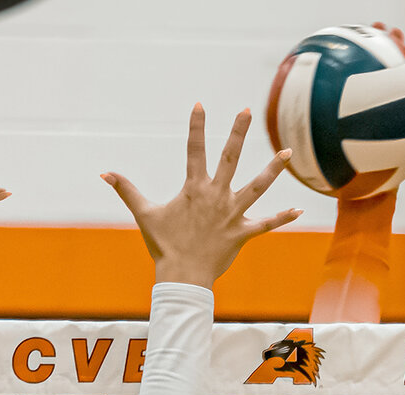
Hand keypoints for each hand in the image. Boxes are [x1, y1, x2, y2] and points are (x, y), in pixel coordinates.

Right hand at [103, 104, 300, 287]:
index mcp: (194, 189)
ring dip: (273, 169)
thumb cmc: (163, 247)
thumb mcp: (144, 215)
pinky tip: (300, 210)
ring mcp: (231, 214)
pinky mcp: (242, 234)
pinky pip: (266, 224)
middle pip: (230, 158)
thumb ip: (127, 190)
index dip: (197, 127)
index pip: (194, 150)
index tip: (200, 105)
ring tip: (287, 151)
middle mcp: (216, 196)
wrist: (182, 278)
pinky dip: (283, 218)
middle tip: (246, 110)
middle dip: (238, 133)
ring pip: (256, 187)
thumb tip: (104, 173)